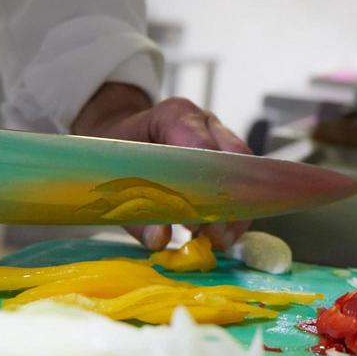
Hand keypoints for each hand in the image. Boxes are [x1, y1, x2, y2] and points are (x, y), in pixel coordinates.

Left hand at [71, 83, 251, 250]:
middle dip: (228, 202)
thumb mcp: (112, 174)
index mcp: (175, 115)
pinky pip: (240, 183)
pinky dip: (232, 210)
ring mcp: (219, 137)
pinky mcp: (226, 156)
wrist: (120, 133)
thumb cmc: (116, 150)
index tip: (200, 217)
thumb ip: (136, 208)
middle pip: (233, 160)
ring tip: (219, 239)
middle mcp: (204, 122)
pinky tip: (219, 232)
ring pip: (244, 174)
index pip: (202, 146)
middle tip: (216, 235)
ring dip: (235, 210)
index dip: (205, 182)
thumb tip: (161, 239)